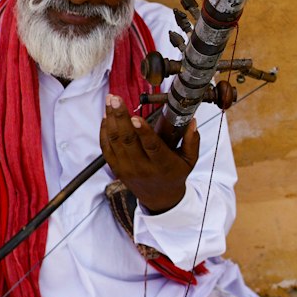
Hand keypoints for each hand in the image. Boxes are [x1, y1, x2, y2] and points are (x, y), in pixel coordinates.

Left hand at [100, 96, 199, 213]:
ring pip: (115, 141)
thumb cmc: (175, 175)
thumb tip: (193, 121)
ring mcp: (127, 168)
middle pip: (128, 140)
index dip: (143, 131)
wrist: (160, 198)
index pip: (151, 146)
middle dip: (120, 117)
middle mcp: (142, 167)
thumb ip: (192, 141)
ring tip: (110, 100)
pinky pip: (106, 148)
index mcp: (162, 165)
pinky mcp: (116, 168)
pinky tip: (106, 116)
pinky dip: (104, 131)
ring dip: (111, 119)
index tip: (136, 116)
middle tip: (116, 99)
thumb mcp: (189, 161)